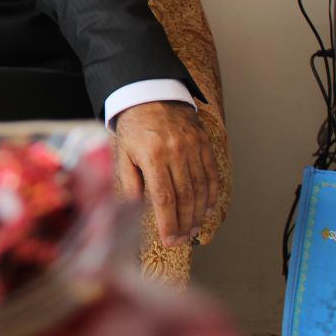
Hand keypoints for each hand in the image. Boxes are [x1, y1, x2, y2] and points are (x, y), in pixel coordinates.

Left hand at [114, 100, 218, 246]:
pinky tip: (206, 209)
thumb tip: (135, 209)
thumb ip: (130, 181)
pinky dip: (211, 195)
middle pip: (185, 197)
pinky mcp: (204, 144)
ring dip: (198, 214)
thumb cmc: (133, 128)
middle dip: (184, 223)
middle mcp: (176, 153)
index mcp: (153, 156)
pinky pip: (212, 174)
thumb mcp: (123, 152)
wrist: (150, 95)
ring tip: (193, 230)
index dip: (168, 223)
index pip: (164, 198)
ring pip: (201, 189)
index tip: (168, 240)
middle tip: (181, 240)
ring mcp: (193, 148)